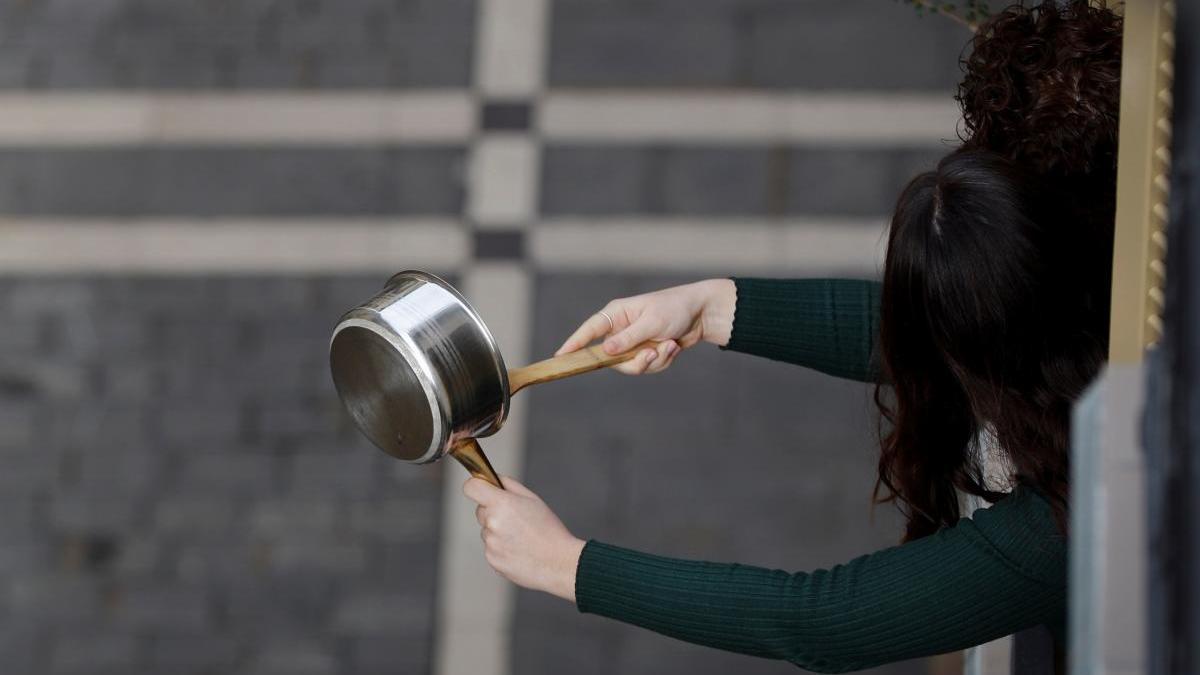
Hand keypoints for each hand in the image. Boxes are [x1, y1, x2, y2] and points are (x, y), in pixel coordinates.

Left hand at [462, 476, 586, 602]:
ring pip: (487, 531)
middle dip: (493, 511)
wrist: (559, 563)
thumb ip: (508, 485)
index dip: (476, 485)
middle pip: (480, 511)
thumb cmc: (549, 529)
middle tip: (516, 518)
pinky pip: (491, 548)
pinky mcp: (492, 560)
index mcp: (501, 504)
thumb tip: (492, 479)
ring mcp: (490, 544)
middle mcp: (492, 523)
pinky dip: (502, 548)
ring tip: (522, 538)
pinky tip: (520, 550)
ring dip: (498, 532)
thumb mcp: (532, 499)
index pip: (471, 487)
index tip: (482, 488)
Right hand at [555, 278, 736, 374]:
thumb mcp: (651, 323)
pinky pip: (648, 367)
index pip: (589, 330)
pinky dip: (663, 360)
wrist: (701, 314)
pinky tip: (674, 346)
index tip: (560, 357)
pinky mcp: (646, 352)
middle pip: (612, 359)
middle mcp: (621, 329)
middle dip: (635, 361)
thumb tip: (605, 351)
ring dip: (654, 360)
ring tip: (671, 345)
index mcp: (616, 314)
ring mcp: (634, 342)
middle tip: (652, 353)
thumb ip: (628, 339)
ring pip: (632, 366)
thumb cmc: (675, 309)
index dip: (574, 344)